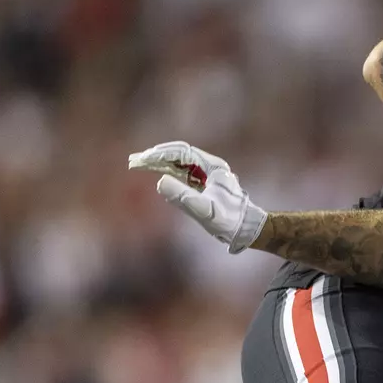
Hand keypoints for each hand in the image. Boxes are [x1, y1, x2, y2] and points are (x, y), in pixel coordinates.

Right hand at [129, 141, 266, 252]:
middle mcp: (210, 167)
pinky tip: (155, 173)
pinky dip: (168, 172)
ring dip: (160, 163)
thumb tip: (161, 181)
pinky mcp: (204, 185)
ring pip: (180, 164)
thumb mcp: (204, 209)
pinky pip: (183, 174)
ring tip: (139, 164)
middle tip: (136, 160)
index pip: (183, 152)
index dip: (162, 154)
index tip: (145, 159)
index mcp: (213, 167)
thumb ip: (183, 195)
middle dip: (157, 156)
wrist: (247, 229)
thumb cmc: (229, 219)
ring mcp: (207, 175)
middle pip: (180, 155)